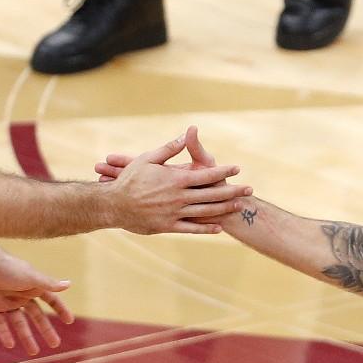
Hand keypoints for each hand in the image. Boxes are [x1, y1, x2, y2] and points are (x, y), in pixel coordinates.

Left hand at [0, 245, 74, 355]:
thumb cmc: (8, 267)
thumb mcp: (30, 277)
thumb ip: (48, 283)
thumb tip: (69, 284)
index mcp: (33, 286)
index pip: (50, 299)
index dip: (60, 309)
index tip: (69, 321)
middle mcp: (22, 295)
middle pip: (37, 316)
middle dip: (45, 330)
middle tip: (55, 344)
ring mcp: (7, 302)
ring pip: (19, 323)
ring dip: (26, 337)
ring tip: (33, 353)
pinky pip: (0, 323)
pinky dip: (5, 333)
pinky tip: (10, 345)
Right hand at [103, 126, 249, 234]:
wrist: (113, 205)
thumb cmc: (129, 179)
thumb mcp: (148, 158)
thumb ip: (169, 148)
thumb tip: (186, 134)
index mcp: (176, 179)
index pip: (207, 174)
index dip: (224, 171)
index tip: (237, 168)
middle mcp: (179, 197)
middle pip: (212, 194)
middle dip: (233, 191)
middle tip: (249, 189)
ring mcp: (175, 213)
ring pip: (206, 212)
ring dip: (225, 209)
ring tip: (239, 206)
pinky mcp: (168, 226)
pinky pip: (191, 229)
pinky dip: (206, 228)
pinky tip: (218, 227)